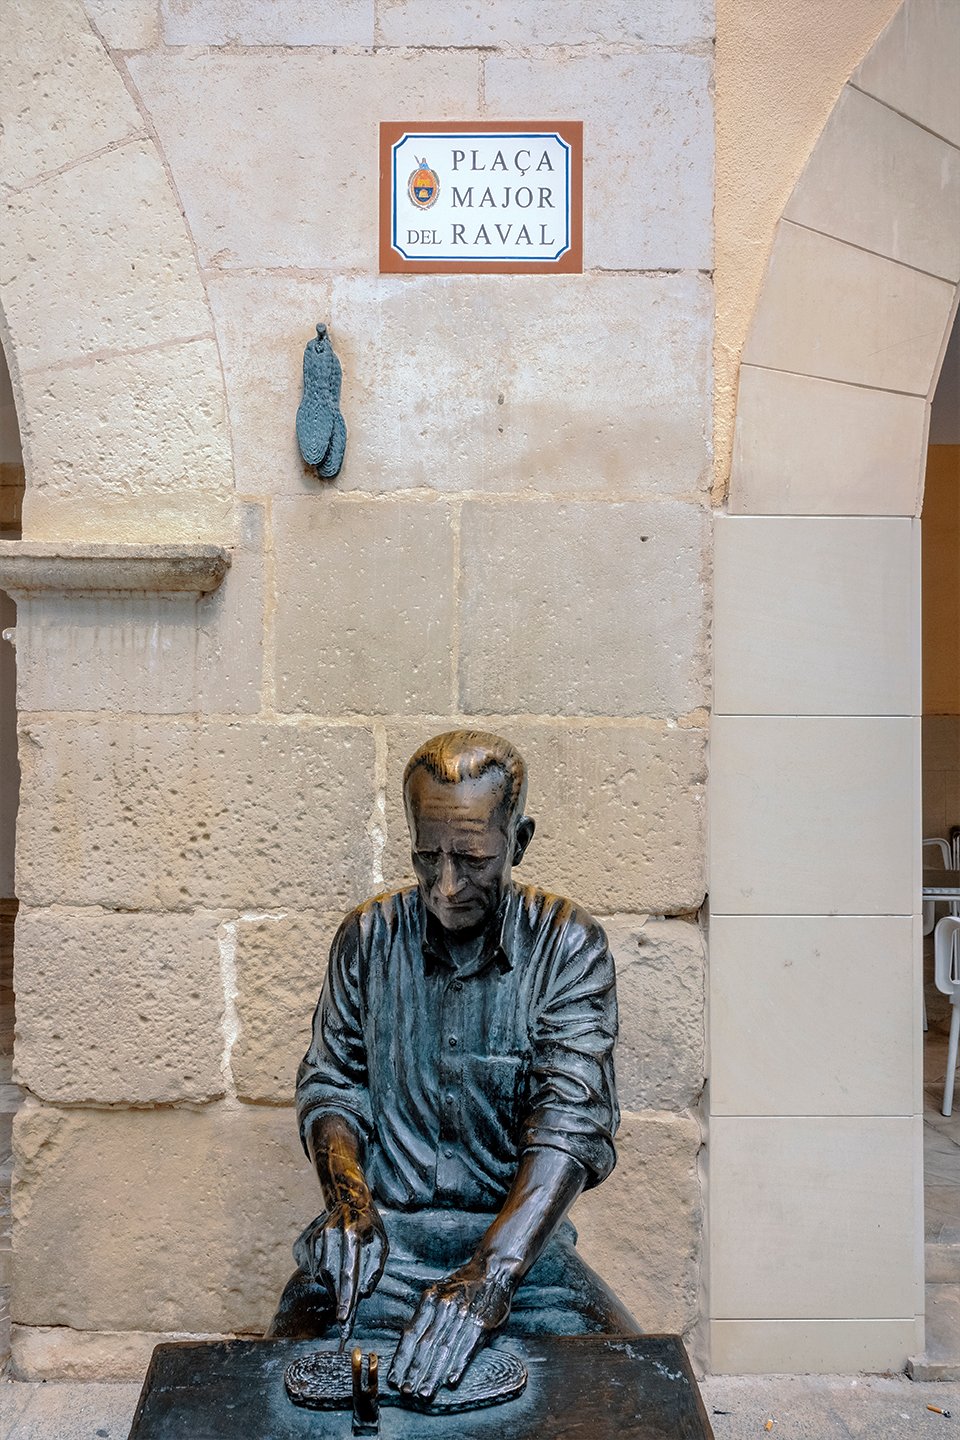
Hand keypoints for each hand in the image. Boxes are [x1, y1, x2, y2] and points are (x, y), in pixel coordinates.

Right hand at [293, 1199, 387, 1324]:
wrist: (348, 1201)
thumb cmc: (368, 1226)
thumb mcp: (381, 1243)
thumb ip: (375, 1268)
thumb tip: (364, 1293)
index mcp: (352, 1234)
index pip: (349, 1271)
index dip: (346, 1297)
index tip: (343, 1317)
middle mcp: (331, 1234)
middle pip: (332, 1277)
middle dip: (339, 1295)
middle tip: (347, 1309)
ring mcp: (316, 1237)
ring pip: (321, 1275)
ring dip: (333, 1285)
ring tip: (344, 1273)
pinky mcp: (306, 1241)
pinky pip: (314, 1270)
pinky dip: (324, 1274)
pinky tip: (333, 1262)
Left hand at [387, 1256, 512, 1401]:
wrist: (494, 1270)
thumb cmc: (464, 1285)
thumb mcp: (439, 1291)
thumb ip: (426, 1314)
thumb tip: (407, 1340)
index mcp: (430, 1299)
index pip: (411, 1333)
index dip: (401, 1358)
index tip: (394, 1377)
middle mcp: (444, 1308)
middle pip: (425, 1345)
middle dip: (414, 1371)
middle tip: (406, 1391)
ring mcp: (463, 1316)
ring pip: (444, 1350)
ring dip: (433, 1374)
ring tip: (425, 1393)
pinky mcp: (481, 1325)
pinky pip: (467, 1349)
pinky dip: (458, 1365)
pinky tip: (451, 1381)